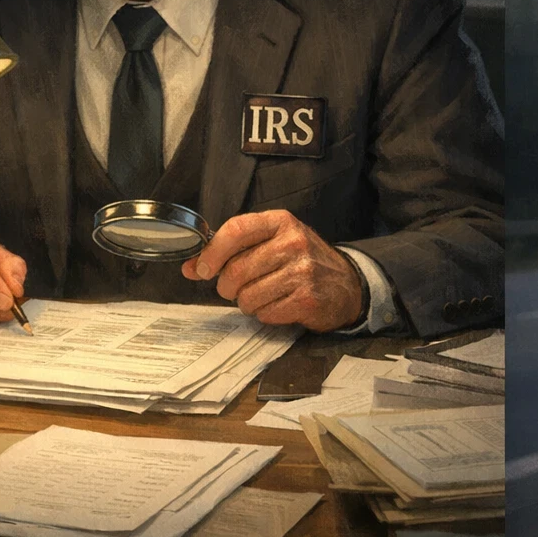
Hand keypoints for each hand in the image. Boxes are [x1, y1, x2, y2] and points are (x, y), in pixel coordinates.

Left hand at [182, 210, 364, 330]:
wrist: (347, 285)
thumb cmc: (302, 261)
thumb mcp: (271, 244)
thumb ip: (231, 251)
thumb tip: (191, 267)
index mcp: (281, 222)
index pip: (235, 230)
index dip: (212, 253)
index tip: (202, 269)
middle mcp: (294, 242)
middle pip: (236, 270)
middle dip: (228, 287)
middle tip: (238, 288)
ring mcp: (303, 271)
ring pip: (247, 297)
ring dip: (249, 303)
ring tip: (265, 295)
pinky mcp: (307, 299)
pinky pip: (265, 313)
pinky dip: (266, 314)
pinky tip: (280, 304)